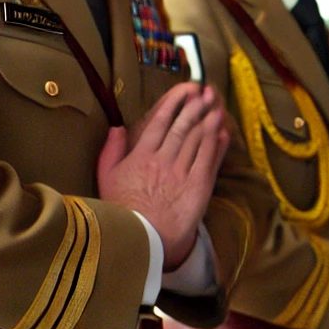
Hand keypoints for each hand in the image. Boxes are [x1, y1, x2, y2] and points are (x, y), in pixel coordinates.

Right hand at [98, 81, 228, 270]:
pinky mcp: (199, 186)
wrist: (142, 239)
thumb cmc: (122, 210)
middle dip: (195, 106)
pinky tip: (222, 131)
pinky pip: (210, 159)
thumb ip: (111, 150)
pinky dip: (217, 143)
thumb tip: (118, 127)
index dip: (175, 102)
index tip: (185, 89)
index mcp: (140, 155)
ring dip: (209, 120)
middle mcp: (163, 159)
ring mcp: (182, 172)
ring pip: (198, 139)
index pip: (160, 121)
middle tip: (206, 91)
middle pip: (182, 126)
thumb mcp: (106, 177)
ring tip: (216, 105)